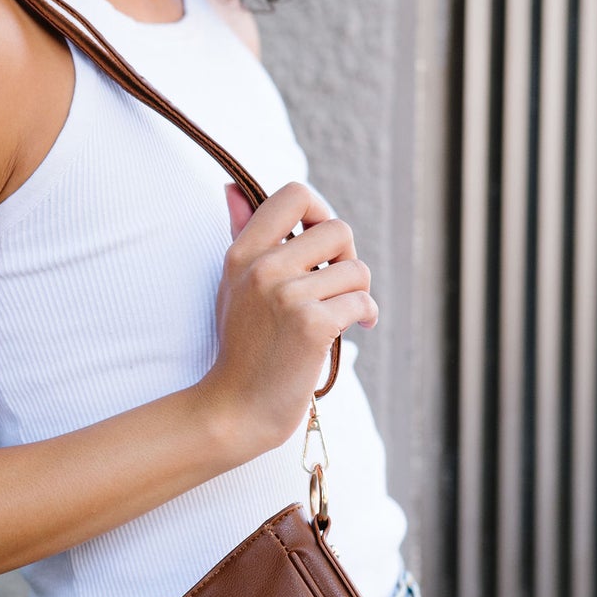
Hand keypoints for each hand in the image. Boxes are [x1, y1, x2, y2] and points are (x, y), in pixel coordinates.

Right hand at [203, 180, 378, 460]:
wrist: (235, 408)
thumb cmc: (241, 347)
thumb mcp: (232, 285)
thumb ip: (241, 235)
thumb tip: (231, 188)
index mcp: (242, 252)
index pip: (294, 194)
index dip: (319, 213)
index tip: (320, 245)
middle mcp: (262, 268)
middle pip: (338, 229)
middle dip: (348, 259)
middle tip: (338, 286)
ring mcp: (286, 296)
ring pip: (356, 269)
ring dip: (359, 294)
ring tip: (343, 315)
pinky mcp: (311, 325)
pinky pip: (361, 301)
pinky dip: (365, 317)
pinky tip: (355, 330)